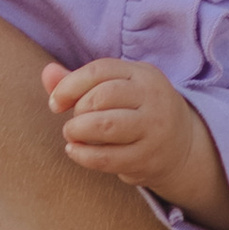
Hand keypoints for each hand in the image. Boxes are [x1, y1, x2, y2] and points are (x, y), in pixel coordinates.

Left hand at [42, 56, 228, 229]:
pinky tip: (75, 151)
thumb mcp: (116, 88)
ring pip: (105, 126)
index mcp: (143, 74)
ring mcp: (153, 129)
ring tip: (72, 134)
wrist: (182, 146)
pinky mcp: (147, 158)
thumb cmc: (137, 111)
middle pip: (102, 96)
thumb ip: (80, 81)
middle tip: (73, 120)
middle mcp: (152, 98)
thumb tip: (46, 73)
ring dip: (78, 130)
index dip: (69, 85)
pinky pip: (107, 158)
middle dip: (77, 109)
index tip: (55, 102)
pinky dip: (83, 155)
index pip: (100, 70)